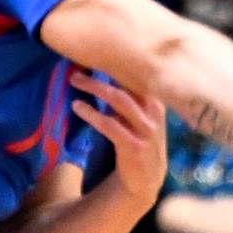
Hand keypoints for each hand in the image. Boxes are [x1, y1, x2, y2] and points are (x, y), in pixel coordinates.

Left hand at [70, 72, 166, 212]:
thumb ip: (132, 97)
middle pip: (127, 84)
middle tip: (78, 68)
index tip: (96, 53)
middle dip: (101, 73)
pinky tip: (78, 107)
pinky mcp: (133, 146)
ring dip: (94, 88)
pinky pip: (110, 124)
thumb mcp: (143, 116)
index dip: (118, 62)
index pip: (139, 75)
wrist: (146, 180)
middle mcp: (155, 113)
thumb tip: (107, 70)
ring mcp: (146, 130)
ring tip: (75, 81)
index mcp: (158, 101)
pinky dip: (92, 113)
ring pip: (119, 100)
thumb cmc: (140, 141)